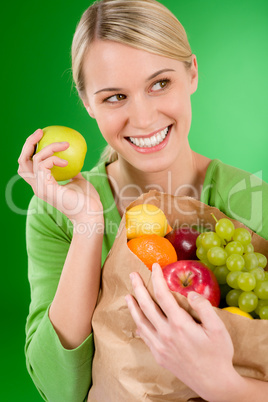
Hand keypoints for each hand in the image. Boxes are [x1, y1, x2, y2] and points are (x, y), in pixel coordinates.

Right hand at [18, 129, 102, 224]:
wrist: (91, 215)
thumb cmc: (87, 200)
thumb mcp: (78, 180)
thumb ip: (71, 171)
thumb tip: (72, 159)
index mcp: (43, 185)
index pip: (28, 166)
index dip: (31, 150)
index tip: (42, 137)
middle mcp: (38, 187)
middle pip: (22, 162)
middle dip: (28, 144)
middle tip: (40, 131)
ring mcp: (40, 189)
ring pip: (33, 160)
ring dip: (49, 148)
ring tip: (64, 144)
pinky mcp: (46, 189)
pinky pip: (43, 165)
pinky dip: (54, 159)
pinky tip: (66, 161)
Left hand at [126, 263, 239, 400]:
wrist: (214, 383)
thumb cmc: (219, 354)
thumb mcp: (218, 328)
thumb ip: (204, 308)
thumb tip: (190, 293)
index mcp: (180, 324)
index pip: (162, 295)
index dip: (157, 278)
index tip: (154, 266)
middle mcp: (165, 333)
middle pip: (146, 305)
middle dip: (138, 287)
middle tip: (132, 274)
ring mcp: (160, 346)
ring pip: (141, 321)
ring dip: (133, 306)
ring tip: (127, 295)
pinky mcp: (159, 355)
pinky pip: (144, 336)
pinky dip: (138, 325)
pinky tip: (137, 320)